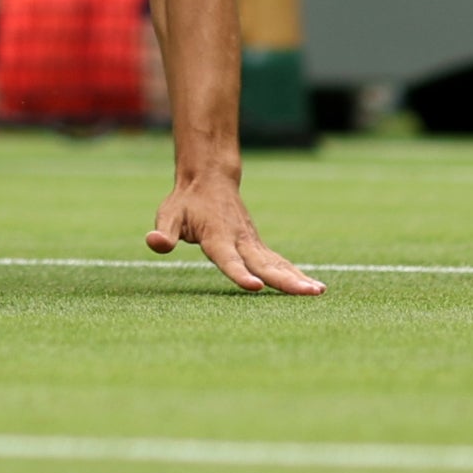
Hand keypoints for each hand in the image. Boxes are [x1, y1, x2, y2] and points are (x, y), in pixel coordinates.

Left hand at [148, 170, 323, 295]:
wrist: (210, 179)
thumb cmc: (185, 202)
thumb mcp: (168, 215)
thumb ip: (163, 232)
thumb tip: (154, 242)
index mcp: (217, 237)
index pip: (229, 260)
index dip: (240, 274)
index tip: (255, 287)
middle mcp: (240, 240)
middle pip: (264, 264)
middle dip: (285, 280)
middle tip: (307, 293)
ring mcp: (252, 243)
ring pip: (278, 263)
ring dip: (298, 278)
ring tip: (318, 292)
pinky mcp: (259, 246)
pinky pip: (280, 262)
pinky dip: (297, 274)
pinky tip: (314, 288)